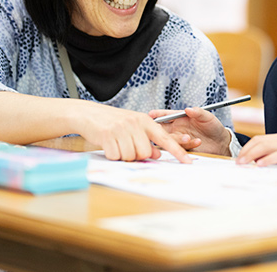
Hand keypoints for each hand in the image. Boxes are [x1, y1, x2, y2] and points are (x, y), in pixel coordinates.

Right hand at [75, 104, 192, 163]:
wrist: (89, 114)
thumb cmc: (112, 122)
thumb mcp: (133, 127)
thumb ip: (147, 140)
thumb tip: (157, 154)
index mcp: (145, 121)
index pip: (165, 138)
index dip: (177, 151)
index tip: (188, 161)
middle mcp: (135, 123)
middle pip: (145, 152)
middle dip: (136, 155)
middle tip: (127, 146)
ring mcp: (121, 129)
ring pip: (131, 156)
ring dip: (123, 156)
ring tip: (117, 144)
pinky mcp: (108, 135)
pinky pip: (116, 156)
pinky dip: (112, 155)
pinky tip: (108, 145)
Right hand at [148, 107, 230, 155]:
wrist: (221, 143)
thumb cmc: (214, 127)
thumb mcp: (207, 117)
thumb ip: (198, 112)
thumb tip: (188, 109)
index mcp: (180, 118)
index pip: (166, 115)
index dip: (158, 114)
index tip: (151, 114)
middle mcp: (177, 129)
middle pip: (163, 129)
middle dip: (160, 129)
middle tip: (160, 129)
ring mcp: (179, 139)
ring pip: (170, 140)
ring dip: (177, 139)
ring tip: (188, 137)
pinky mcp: (183, 149)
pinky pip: (180, 148)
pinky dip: (188, 145)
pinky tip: (197, 142)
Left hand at [236, 133, 276, 172]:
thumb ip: (274, 157)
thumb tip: (255, 163)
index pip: (259, 140)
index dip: (247, 148)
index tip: (239, 158)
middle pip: (260, 142)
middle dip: (246, 151)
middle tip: (238, 162)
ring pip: (266, 146)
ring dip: (253, 155)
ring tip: (245, 163)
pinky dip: (268, 159)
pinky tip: (260, 165)